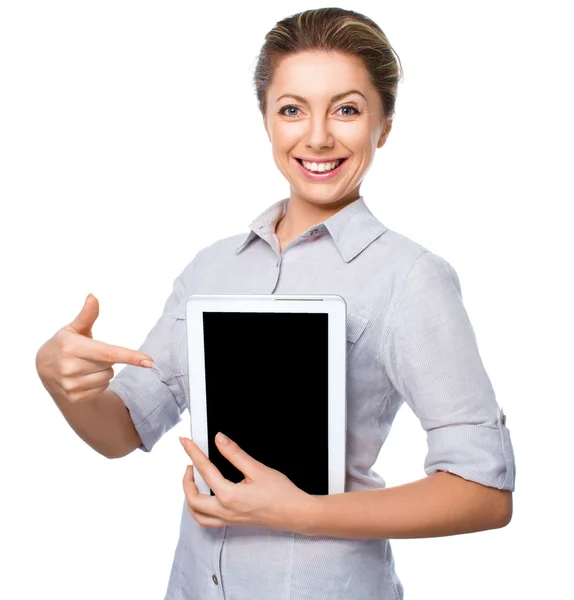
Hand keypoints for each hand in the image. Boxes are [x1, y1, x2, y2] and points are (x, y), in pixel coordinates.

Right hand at [35, 293, 154, 402]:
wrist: (44, 368)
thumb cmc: (65, 344)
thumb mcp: (73, 328)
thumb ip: (87, 315)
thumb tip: (93, 296)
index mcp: (73, 348)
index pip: (108, 353)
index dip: (130, 356)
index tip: (150, 361)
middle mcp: (70, 368)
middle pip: (110, 366)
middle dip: (107, 360)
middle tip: (90, 355)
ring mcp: (71, 385)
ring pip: (108, 378)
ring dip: (103, 372)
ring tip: (86, 366)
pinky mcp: (73, 397)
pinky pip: (102, 389)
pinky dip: (98, 383)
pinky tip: (84, 377)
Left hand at [179, 433, 318, 534]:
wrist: (295, 513)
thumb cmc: (281, 494)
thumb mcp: (257, 469)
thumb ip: (235, 454)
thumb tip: (220, 440)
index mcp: (229, 496)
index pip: (204, 471)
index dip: (193, 453)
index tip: (186, 443)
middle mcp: (225, 511)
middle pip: (193, 498)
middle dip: (187, 479)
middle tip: (190, 463)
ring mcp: (228, 519)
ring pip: (197, 514)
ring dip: (190, 497)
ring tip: (195, 480)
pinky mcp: (233, 522)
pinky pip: (207, 520)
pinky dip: (200, 508)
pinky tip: (207, 496)